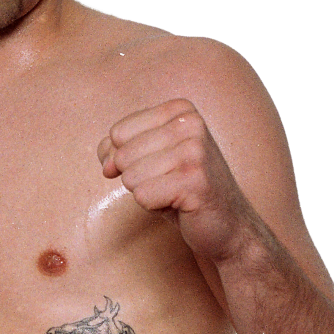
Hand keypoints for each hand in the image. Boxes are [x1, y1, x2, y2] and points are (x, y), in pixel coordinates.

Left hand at [97, 98, 255, 262]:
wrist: (226, 223)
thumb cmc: (183, 189)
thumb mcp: (149, 159)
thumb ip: (119, 149)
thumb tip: (107, 162)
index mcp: (179, 110)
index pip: (118, 133)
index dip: (125, 159)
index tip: (156, 166)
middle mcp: (190, 123)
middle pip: (123, 155)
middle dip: (138, 178)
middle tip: (168, 183)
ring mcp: (195, 151)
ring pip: (130, 176)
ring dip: (147, 193)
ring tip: (174, 192)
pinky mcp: (194, 180)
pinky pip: (143, 196)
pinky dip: (154, 207)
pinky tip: (179, 204)